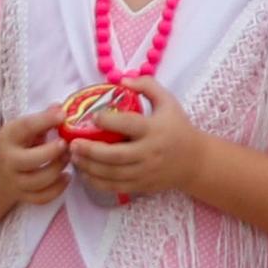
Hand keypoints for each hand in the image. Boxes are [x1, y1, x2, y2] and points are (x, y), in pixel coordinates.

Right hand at [0, 108, 72, 208]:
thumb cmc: (15, 144)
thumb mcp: (22, 128)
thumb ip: (42, 119)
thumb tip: (60, 108)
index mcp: (8, 138)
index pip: (25, 127)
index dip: (45, 120)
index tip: (62, 115)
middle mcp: (9, 161)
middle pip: (30, 160)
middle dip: (52, 152)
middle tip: (66, 144)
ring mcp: (15, 181)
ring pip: (39, 181)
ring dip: (58, 169)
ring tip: (68, 158)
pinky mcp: (23, 196)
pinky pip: (42, 198)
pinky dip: (57, 189)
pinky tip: (66, 176)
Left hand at [61, 83, 208, 200]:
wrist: (195, 161)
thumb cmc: (178, 127)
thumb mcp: (168, 101)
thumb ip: (147, 86)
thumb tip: (121, 80)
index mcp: (155, 130)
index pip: (129, 125)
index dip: (108, 121)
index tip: (93, 116)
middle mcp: (149, 152)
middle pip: (115, 155)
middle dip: (90, 151)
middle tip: (72, 144)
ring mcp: (145, 172)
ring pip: (111, 173)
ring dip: (89, 167)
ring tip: (74, 157)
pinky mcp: (141, 185)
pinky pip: (114, 186)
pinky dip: (96, 181)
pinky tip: (85, 173)